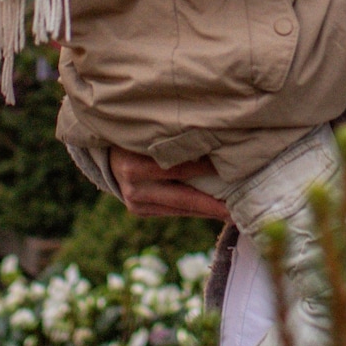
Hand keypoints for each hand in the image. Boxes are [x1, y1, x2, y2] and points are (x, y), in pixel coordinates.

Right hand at [110, 148, 229, 220]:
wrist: (106, 154)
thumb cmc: (135, 136)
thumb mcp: (148, 133)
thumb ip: (173, 139)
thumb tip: (214, 138)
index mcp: (133, 166)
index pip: (178, 169)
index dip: (206, 170)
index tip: (232, 170)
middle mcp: (134, 188)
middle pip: (182, 198)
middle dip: (212, 204)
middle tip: (238, 207)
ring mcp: (135, 203)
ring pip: (180, 210)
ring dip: (207, 210)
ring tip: (232, 211)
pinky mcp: (139, 212)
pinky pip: (173, 212)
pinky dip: (194, 210)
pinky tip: (213, 209)